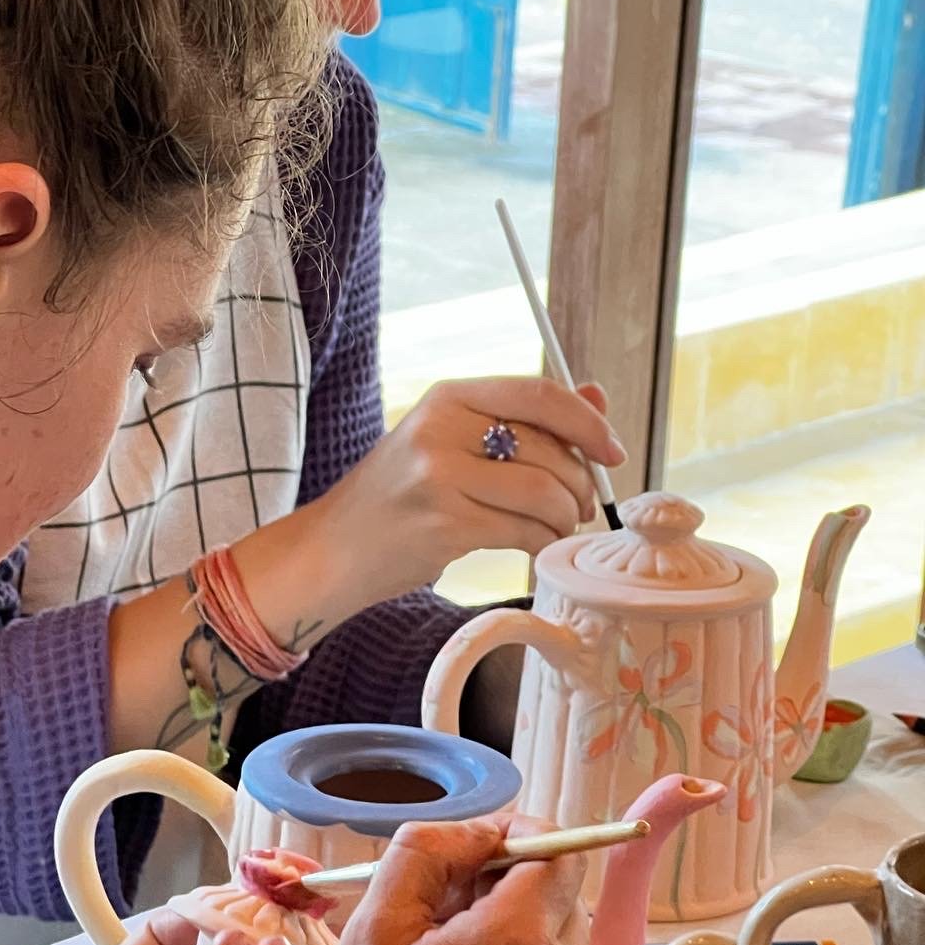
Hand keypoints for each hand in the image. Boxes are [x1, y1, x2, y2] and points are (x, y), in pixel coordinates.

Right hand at [283, 818, 598, 944]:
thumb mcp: (371, 930)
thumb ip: (428, 853)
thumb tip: (481, 829)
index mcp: (518, 941)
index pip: (555, 849)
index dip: (512, 836)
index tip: (463, 855)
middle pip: (560, 893)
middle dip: (507, 885)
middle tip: (436, 915)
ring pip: (560, 940)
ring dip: (514, 932)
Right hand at [312, 376, 624, 606]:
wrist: (333, 550)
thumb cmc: (398, 497)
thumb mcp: (450, 441)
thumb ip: (520, 418)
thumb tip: (597, 397)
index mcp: (448, 397)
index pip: (539, 395)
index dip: (588, 423)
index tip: (612, 451)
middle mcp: (440, 429)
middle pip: (548, 448)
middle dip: (580, 483)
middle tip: (580, 506)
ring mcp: (439, 478)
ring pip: (543, 493)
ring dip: (565, 517)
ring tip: (557, 527)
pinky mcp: (443, 526)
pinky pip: (523, 531)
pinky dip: (541, 542)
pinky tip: (533, 546)